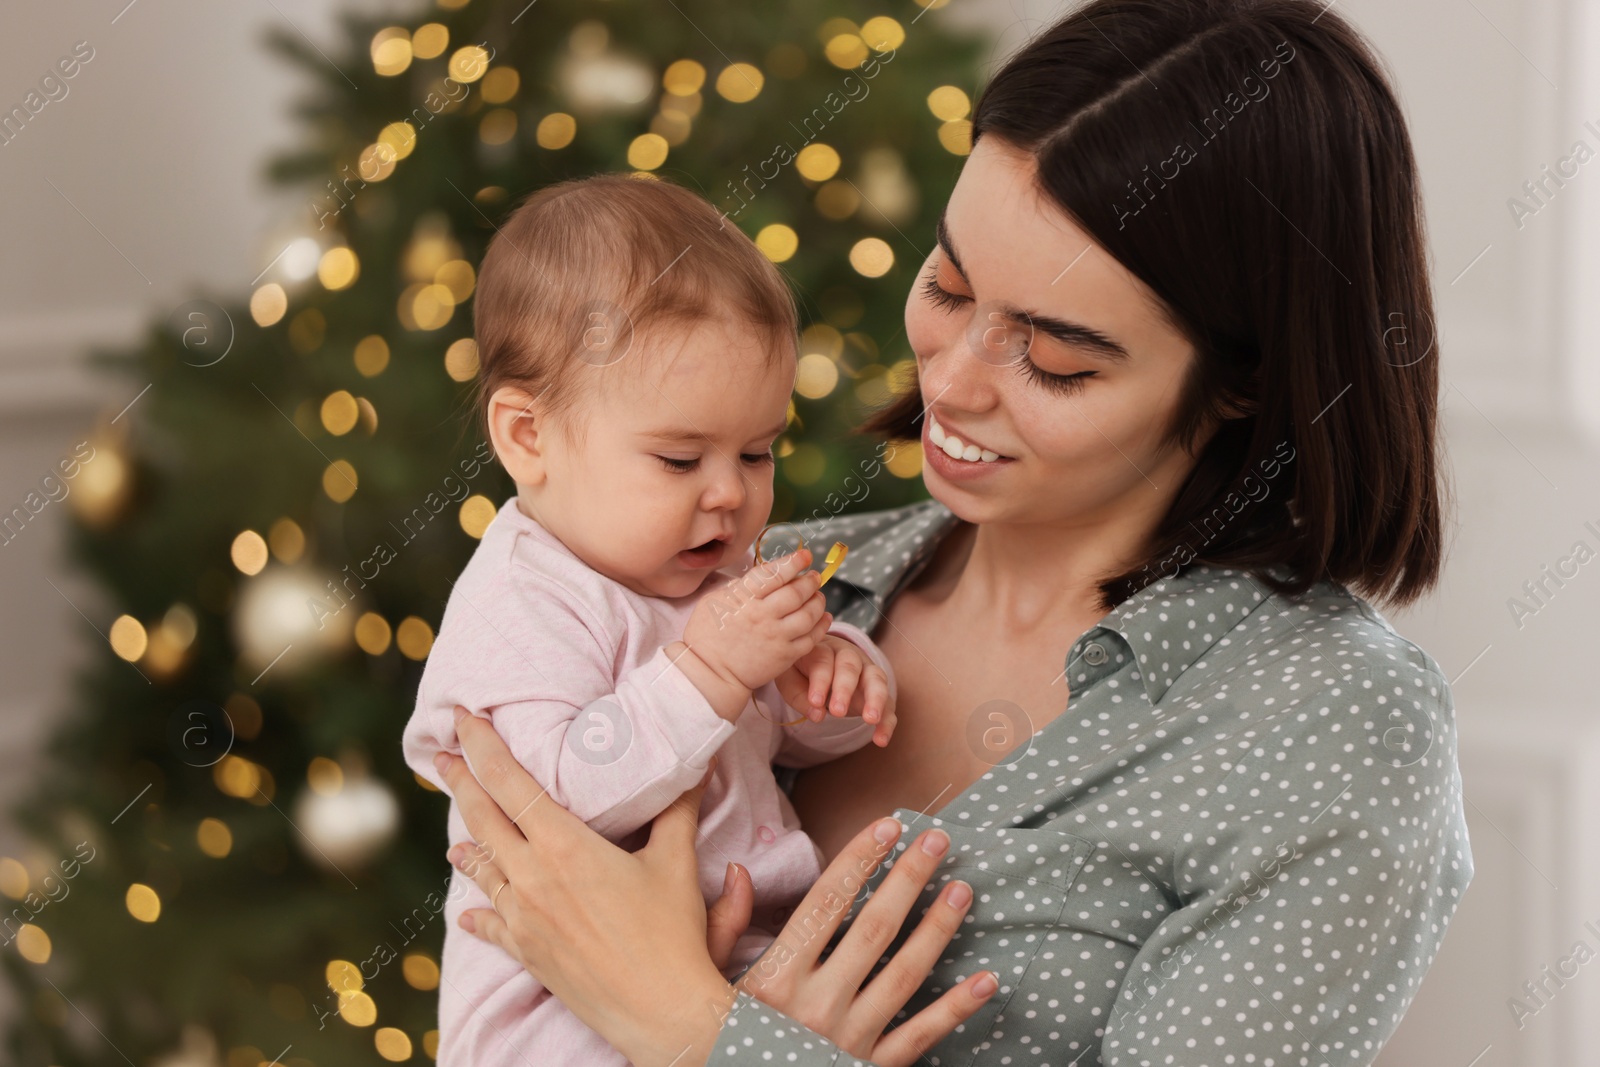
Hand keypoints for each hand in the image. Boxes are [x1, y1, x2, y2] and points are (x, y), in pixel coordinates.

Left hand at [439, 707, 989, 1066]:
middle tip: (442, 756)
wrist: (661, 1011)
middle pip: (483, 818)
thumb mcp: (677, 862)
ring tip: (454, 831)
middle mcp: (532, 878)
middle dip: (461, 782)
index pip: (510, 782)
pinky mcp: (527, 952)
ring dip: (467, 843)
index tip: (463, 718)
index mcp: (563, 846)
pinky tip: (467, 910)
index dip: (483, 746)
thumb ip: (679, 808)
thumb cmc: (672, 936)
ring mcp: (524, 918)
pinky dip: (478, 911)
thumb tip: (695, 762)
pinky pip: (491, 925)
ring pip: (482, 869)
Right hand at [680, 546, 828, 692]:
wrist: (709, 673)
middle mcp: (763, 616)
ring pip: (809, 614)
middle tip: (814, 577)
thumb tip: (763, 574)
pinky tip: (824, 617)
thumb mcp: (713, 600)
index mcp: (744, 599)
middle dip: (810, 581)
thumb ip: (740, 586)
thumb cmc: (707, 636)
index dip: (793, 562)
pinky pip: (812, 638)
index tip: (805, 556)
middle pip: (797, 592)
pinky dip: (822, 625)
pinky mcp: (785, 656)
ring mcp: (776, 637)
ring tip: (818, 596)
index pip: (775, 574)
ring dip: (818, 601)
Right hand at [726, 817, 998, 1065]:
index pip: (825, 903)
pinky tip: (986, 980)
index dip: (859, 860)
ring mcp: (847, 1040)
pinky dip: (955, 1009)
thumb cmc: (719, 1041)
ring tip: (962, 889)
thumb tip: (739, 870)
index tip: (888, 826)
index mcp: (775, 977)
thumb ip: (721, 928)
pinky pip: (920, 1037)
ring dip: (937, 929)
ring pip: (903, 976)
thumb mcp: (704, 984)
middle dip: (908, 879)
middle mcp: (815, 1006)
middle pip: (874, 929)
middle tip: (937, 840)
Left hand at [774, 635, 896, 746]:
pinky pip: (888, 704)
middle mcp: (847, 656)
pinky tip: (881, 739)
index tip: (815, 702)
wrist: (819, 665)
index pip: (822, 660)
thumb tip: (817, 714)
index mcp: (822, 649)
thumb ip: (797, 694)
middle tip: (838, 711)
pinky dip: (886, 721)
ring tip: (871, 720)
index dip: (820, 681)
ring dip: (875, 699)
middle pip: (850, 666)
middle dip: (845, 689)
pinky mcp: (877, 691)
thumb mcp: (789, 678)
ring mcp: (866, 672)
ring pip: (876, 679)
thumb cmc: (801, 671)